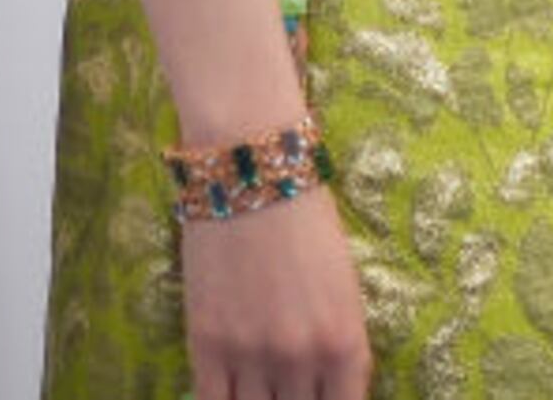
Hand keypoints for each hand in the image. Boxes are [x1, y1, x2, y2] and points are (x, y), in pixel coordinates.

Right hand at [182, 193, 371, 399]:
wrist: (253, 174)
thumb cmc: (308, 222)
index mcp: (346, 344)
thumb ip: (335, 346)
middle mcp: (301, 358)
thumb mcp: (343, 290)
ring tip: (258, 389)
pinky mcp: (206, 344)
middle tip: (284, 390)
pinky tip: (226, 392)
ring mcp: (251, 355)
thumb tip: (322, 390)